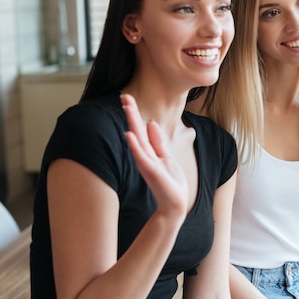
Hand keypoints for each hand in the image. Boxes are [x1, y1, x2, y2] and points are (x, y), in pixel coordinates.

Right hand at [121, 93, 188, 219]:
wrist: (174, 203)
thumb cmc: (170, 182)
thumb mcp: (165, 157)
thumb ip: (157, 142)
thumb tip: (151, 123)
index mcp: (149, 151)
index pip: (139, 128)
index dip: (134, 113)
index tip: (128, 97)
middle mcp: (145, 155)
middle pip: (136, 130)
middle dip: (131, 113)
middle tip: (124, 95)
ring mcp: (147, 163)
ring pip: (137, 139)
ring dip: (131, 123)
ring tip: (127, 107)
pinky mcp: (151, 172)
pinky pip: (141, 157)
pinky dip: (135, 146)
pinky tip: (129, 135)